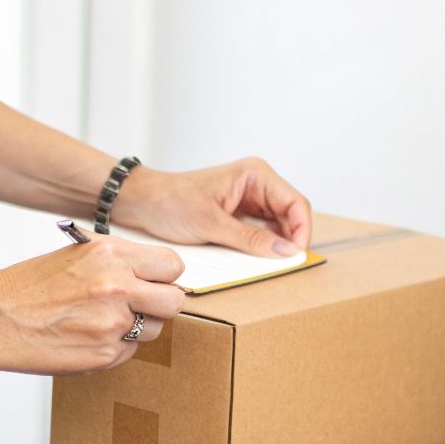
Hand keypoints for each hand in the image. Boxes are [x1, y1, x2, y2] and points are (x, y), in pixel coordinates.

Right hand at [0, 235, 184, 373]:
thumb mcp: (75, 255)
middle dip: (160, 304)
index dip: (163, 276)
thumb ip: (117, 261)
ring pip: (154, 329)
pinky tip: (85, 336)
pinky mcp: (105, 354)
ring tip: (100, 320)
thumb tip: (153, 270)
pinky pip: (130, 351)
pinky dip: (114, 347)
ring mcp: (113, 323)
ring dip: (136, 327)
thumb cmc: (27, 286)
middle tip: (139, 305)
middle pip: (174, 301)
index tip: (154, 281)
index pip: (172, 265)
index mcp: (110, 254)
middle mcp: (117, 287)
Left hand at [113, 157, 312, 257]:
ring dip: (277, 248)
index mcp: (255, 175)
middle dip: (291, 242)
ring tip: (271, 267)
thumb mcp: (211, 224)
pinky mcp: (241, 217)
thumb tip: (286, 252)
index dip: (302, 232)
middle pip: (291, 217)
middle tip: (286, 268)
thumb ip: (251, 239)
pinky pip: (262, 235)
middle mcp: (257, 185)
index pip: (296, 204)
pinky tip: (258, 263)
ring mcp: (250, 202)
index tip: (296, 257)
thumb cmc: (170, 202)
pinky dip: (263, 250)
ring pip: (279, 228)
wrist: (142, 203)